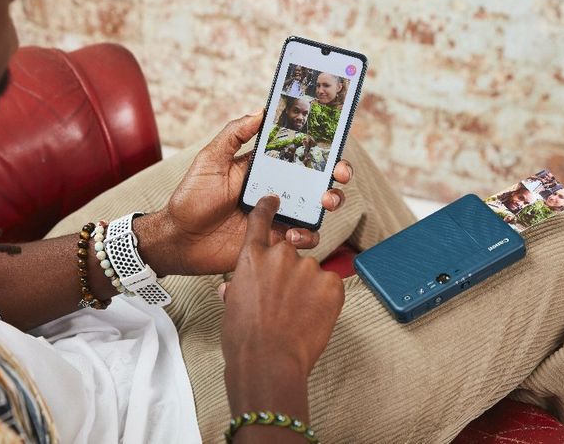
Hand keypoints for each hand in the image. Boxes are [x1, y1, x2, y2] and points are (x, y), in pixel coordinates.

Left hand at [143, 111, 353, 275]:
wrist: (180, 239)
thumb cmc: (191, 198)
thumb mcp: (210, 160)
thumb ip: (234, 135)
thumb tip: (260, 110)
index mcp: (263, 168)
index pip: (299, 153)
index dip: (321, 148)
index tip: (334, 145)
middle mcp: (276, 189)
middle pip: (317, 180)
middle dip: (336, 176)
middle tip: (339, 176)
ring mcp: (278, 215)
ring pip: (316, 208)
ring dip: (329, 203)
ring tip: (323, 203)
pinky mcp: (275, 240)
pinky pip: (302, 238)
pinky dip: (306, 236)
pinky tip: (292, 235)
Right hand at [221, 195, 344, 419]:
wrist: (268, 361)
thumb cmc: (244, 339)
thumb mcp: (232, 307)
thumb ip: (238, 288)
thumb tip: (233, 289)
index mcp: (252, 257)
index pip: (261, 221)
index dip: (268, 208)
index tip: (275, 201)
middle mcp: (281, 255)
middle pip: (291, 254)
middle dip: (290, 274)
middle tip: (285, 302)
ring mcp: (308, 267)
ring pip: (312, 272)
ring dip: (308, 289)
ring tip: (298, 316)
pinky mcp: (331, 283)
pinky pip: (331, 285)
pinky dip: (325, 300)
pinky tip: (313, 318)